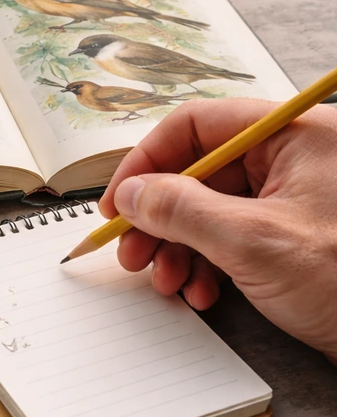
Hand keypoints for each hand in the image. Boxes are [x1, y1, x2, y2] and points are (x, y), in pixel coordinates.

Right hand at [100, 98, 336, 364]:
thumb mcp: (253, 243)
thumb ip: (181, 210)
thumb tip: (132, 194)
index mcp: (295, 136)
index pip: (197, 125)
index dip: (147, 161)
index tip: (120, 201)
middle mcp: (295, 158)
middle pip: (199, 170)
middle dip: (159, 217)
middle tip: (132, 251)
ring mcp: (296, 197)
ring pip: (210, 207)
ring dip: (178, 246)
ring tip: (165, 280)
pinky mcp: (295, 234)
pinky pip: (232, 235)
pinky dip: (207, 263)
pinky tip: (201, 291)